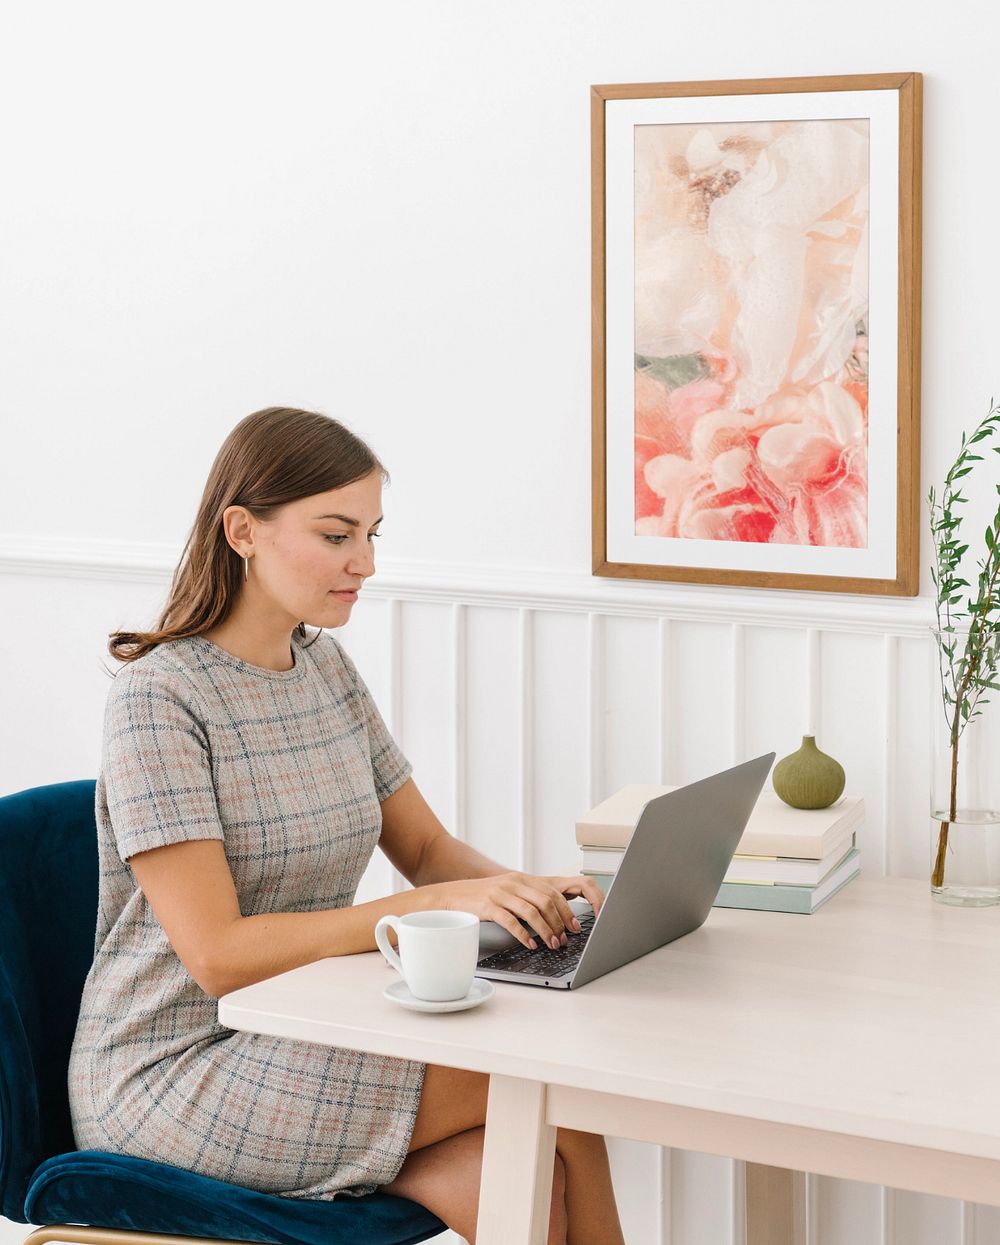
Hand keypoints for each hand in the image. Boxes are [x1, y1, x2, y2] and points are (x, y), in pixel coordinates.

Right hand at [433, 872, 604, 950]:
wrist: (452, 895)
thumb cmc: (483, 897)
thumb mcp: (508, 891)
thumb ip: (528, 898)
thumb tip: (553, 917)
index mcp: (522, 879)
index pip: (552, 892)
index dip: (567, 910)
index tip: (575, 926)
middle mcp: (513, 883)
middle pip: (545, 901)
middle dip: (559, 922)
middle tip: (565, 939)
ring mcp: (501, 894)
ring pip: (531, 912)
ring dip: (545, 931)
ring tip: (552, 944)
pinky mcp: (488, 906)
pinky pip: (511, 921)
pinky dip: (524, 935)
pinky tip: (531, 944)